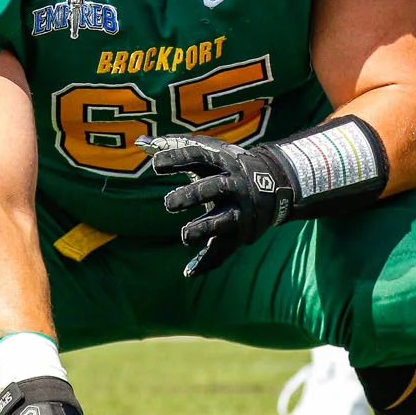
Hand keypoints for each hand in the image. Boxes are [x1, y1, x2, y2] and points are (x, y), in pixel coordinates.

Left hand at [140, 132, 291, 276]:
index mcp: (221, 161)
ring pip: (223, 220)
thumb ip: (173, 148)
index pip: (197, 156)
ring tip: (185, 236)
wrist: (275, 181)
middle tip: (168, 204)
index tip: (155, 165)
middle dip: (191, 195)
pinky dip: (208, 262)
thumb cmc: (226, 165)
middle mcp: (233, 183)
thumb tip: (140, 142)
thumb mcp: (207, 151)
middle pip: (213, 188)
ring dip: (204, 228)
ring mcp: (240, 209)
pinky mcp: (242, 231)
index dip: (177, 159)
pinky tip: (188, 272)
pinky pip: (225, 249)